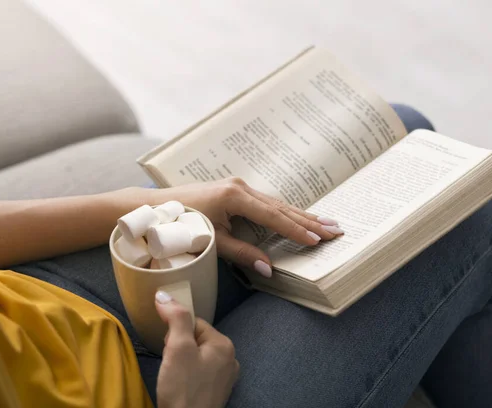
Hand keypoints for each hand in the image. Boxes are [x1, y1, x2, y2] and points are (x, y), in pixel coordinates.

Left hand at [152, 177, 342, 276]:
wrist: (156, 207)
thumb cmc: (181, 225)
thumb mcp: (212, 242)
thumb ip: (242, 253)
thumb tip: (268, 268)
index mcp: (235, 197)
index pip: (273, 217)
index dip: (296, 230)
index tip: (317, 240)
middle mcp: (240, 187)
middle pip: (281, 207)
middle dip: (309, 220)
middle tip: (335, 229)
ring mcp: (238, 186)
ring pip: (276, 203)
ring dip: (301, 215)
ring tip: (325, 223)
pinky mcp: (235, 189)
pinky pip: (266, 202)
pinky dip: (285, 211)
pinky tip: (298, 216)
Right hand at [155, 291, 238, 407]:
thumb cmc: (183, 388)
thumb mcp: (178, 348)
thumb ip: (175, 318)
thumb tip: (164, 294)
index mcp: (224, 344)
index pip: (194, 323)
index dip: (175, 332)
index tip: (168, 348)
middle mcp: (230, 358)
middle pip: (196, 339)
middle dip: (179, 348)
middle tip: (170, 364)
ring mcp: (225, 377)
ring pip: (197, 357)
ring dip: (182, 362)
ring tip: (174, 377)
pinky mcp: (216, 392)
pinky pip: (200, 373)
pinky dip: (188, 376)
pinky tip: (180, 386)